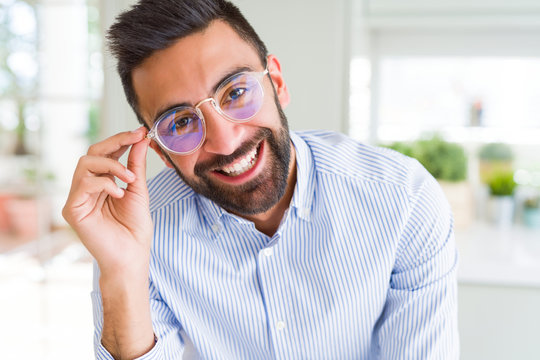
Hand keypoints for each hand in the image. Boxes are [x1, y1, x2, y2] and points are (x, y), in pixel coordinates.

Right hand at [63, 127, 151, 274]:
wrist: (132, 256)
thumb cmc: (135, 228)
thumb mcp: (138, 190)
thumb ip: (136, 165)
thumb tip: (140, 138)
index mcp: (102, 183)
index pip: (105, 154)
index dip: (121, 140)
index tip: (141, 131)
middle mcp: (86, 188)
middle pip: (92, 153)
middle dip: (115, 143)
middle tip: (135, 138)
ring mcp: (77, 199)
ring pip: (85, 164)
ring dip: (111, 165)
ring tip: (130, 179)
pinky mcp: (72, 210)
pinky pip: (83, 184)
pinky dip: (104, 183)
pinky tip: (119, 193)